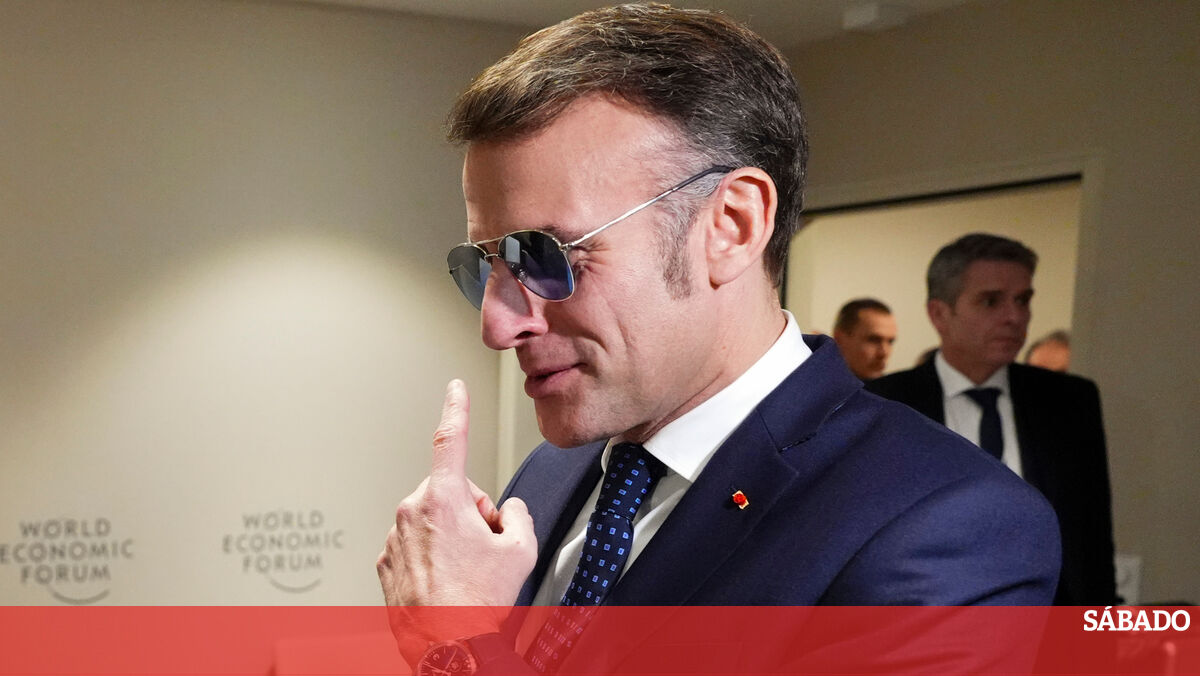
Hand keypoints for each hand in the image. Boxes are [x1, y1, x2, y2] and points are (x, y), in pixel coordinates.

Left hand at [377, 380, 537, 657]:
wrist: (447, 645)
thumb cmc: (477, 602)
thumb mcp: (521, 550)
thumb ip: (518, 515)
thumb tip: (508, 512)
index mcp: (443, 499)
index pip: (451, 439)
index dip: (456, 407)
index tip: (455, 388)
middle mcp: (412, 512)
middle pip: (451, 491)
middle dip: (470, 512)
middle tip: (484, 548)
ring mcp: (395, 538)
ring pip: (433, 519)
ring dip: (451, 536)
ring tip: (465, 572)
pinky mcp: (386, 562)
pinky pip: (416, 544)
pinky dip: (433, 556)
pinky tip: (447, 581)